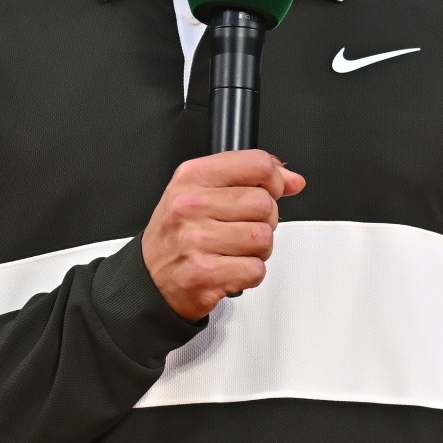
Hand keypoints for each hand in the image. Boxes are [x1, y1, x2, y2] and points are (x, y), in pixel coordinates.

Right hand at [141, 150, 304, 320]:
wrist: (149, 277)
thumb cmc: (178, 233)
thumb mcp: (203, 191)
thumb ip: (249, 179)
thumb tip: (292, 180)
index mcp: (192, 177)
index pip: (258, 164)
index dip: (274, 181)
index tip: (269, 192)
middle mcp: (191, 206)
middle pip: (265, 204)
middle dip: (264, 221)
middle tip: (243, 228)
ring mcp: (196, 240)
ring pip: (263, 238)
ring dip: (258, 250)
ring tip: (234, 250)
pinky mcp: (204, 273)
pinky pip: (255, 269)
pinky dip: (250, 273)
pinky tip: (230, 268)